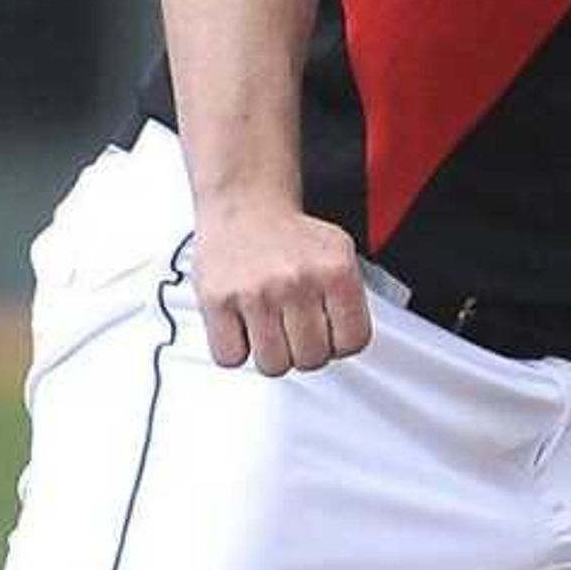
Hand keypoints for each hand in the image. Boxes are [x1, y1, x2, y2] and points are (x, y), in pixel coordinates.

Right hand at [192, 198, 372, 375]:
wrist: (245, 204)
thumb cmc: (290, 237)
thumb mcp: (339, 256)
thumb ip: (350, 301)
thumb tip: (346, 347)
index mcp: (335, 270)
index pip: (353, 342)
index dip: (340, 343)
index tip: (329, 333)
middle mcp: (296, 280)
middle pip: (311, 359)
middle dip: (304, 349)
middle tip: (295, 328)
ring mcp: (256, 292)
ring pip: (273, 365)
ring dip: (272, 354)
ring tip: (270, 327)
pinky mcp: (217, 300)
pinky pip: (231, 358)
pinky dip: (235, 350)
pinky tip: (243, 326)